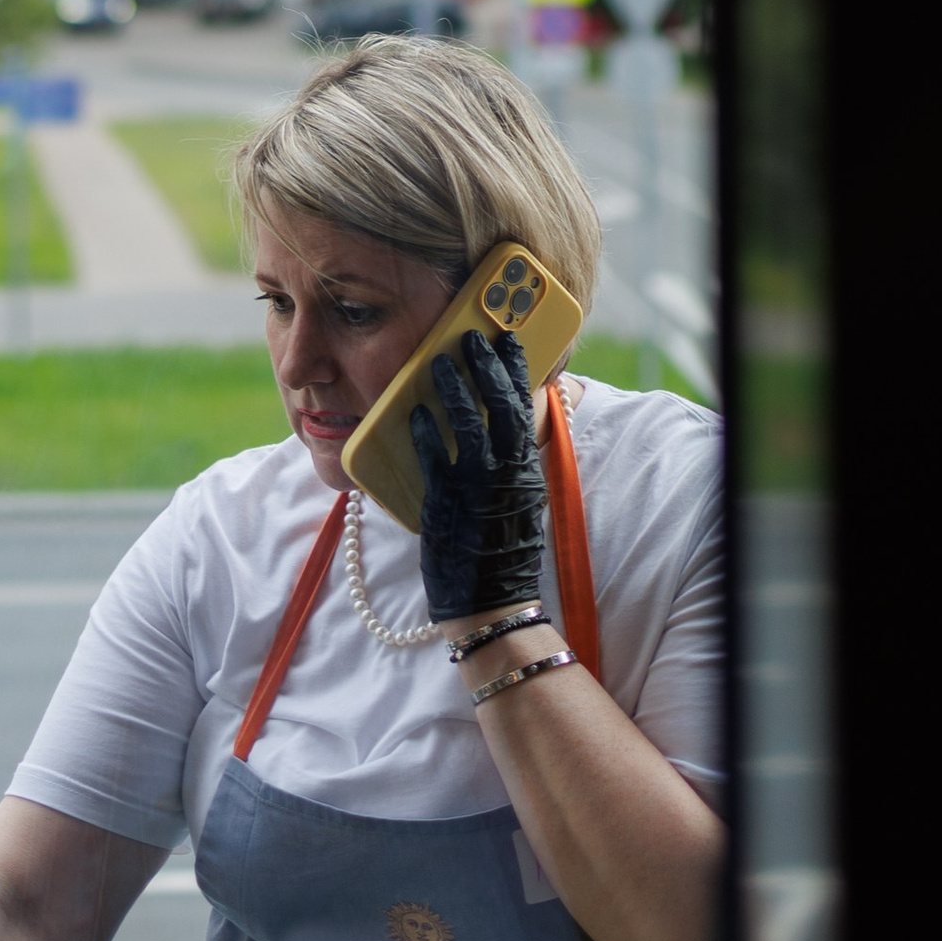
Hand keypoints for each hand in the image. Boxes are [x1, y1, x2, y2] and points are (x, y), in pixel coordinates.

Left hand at [409, 330, 546, 622]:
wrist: (492, 603)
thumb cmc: (504, 554)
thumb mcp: (521, 503)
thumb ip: (514, 465)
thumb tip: (507, 429)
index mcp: (527, 471)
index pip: (525, 408)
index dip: (516, 371)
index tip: (508, 342)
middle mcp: (507, 473)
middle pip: (499, 405)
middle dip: (486, 366)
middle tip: (471, 338)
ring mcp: (477, 486)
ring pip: (467, 423)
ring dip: (452, 388)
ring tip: (439, 361)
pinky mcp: (447, 502)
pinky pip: (433, 457)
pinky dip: (424, 432)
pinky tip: (414, 413)